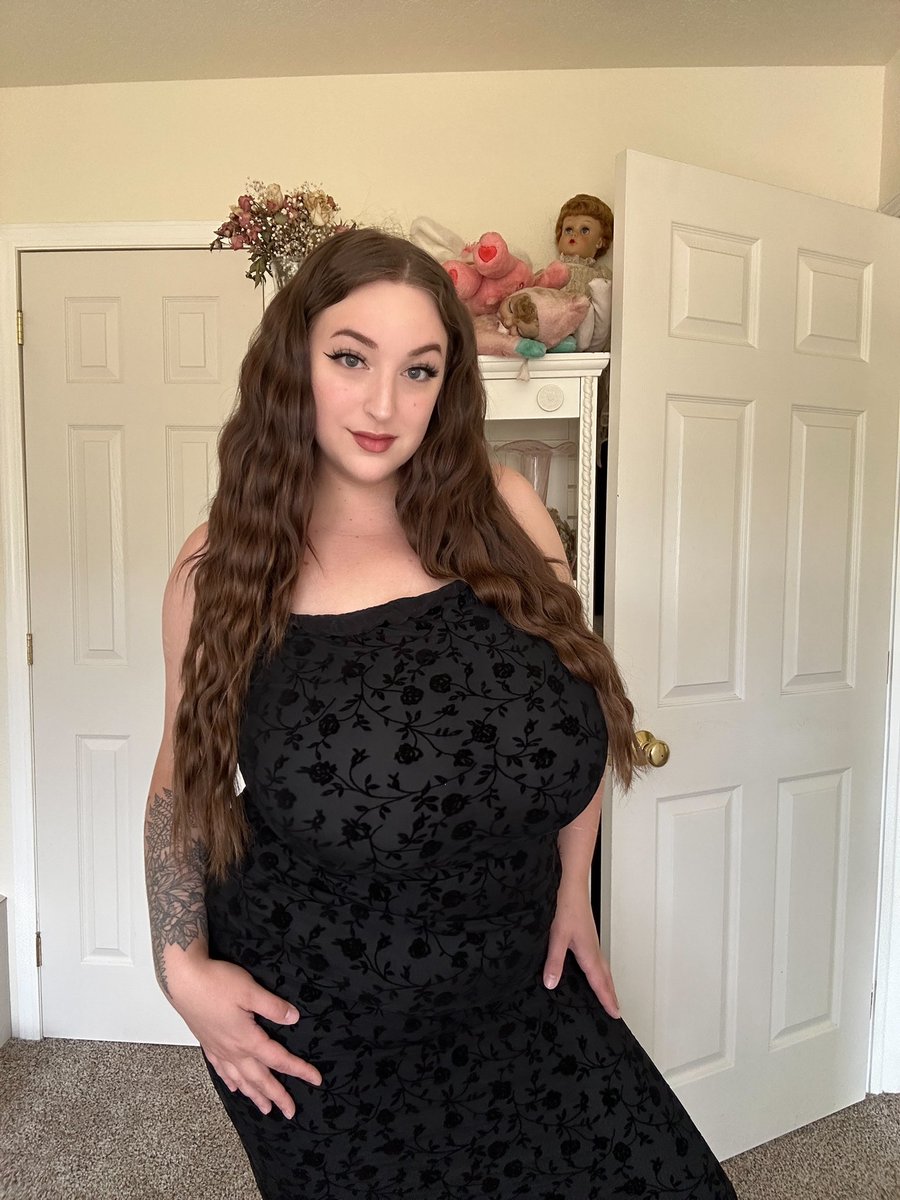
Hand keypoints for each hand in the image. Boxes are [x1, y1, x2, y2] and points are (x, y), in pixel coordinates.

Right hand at [167, 956, 321, 1118]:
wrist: (182, 981)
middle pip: (259, 1078)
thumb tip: (293, 1018)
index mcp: (247, 1039)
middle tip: (290, 1111)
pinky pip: (222, 1070)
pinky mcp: (207, 1043)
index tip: (316, 1080)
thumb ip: (273, 1006)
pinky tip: (234, 1087)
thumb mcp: (250, 990)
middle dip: (276, 1095)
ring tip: (265, 1109)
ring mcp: (218, 1049)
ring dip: (255, 1095)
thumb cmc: (215, 983)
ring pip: (240, 1079)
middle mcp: (232, 1050)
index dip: (299, 1070)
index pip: (278, 1059)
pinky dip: (231, 1082)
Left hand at [542, 886, 619, 1018]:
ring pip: (602, 967)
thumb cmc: (566, 905)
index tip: (615, 1014)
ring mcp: (590, 941)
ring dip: (606, 982)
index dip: (606, 999)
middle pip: (605, 976)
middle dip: (610, 994)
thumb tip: (552, 984)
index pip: (599, 982)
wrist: (571, 883)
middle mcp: (592, 948)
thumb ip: (555, 961)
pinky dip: (599, 970)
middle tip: (616, 1010)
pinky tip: (591, 969)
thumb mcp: (557, 935)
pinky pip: (597, 958)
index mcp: (588, 952)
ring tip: (608, 994)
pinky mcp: (586, 934)